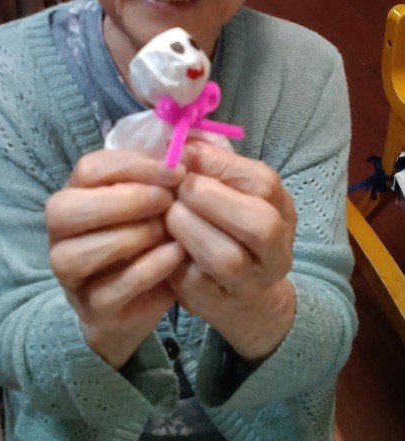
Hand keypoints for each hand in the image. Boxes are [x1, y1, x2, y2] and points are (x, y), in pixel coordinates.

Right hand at [46, 150, 185, 367]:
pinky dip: (148, 268)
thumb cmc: (148, 238)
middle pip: (67, 208)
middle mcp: (61, 234)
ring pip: (79, 252)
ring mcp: (71, 275)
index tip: (176, 170)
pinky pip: (112, 288)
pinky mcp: (92, 309)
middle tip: (167, 201)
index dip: (134, 166)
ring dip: (132, 236)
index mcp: (75, 195)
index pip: (89, 169)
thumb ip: (163, 170)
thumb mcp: (154, 200)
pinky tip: (175, 256)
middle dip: (125, 200)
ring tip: (168, 232)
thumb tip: (189, 140)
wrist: (142, 301)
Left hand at [165, 141, 296, 361]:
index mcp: (281, 208)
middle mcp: (275, 249)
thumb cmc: (230, 226)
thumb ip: (212, 163)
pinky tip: (160, 240)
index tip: (181, 155)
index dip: (215, 164)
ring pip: (225, 257)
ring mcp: (250, 282)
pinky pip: (193, 281)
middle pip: (257, 222)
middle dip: (207, 197)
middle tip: (176, 188)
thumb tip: (181, 136)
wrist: (244, 294)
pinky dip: (170, 257)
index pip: (261, 181)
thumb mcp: (232, 190)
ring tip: (167, 214)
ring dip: (187, 228)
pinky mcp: (217, 304)